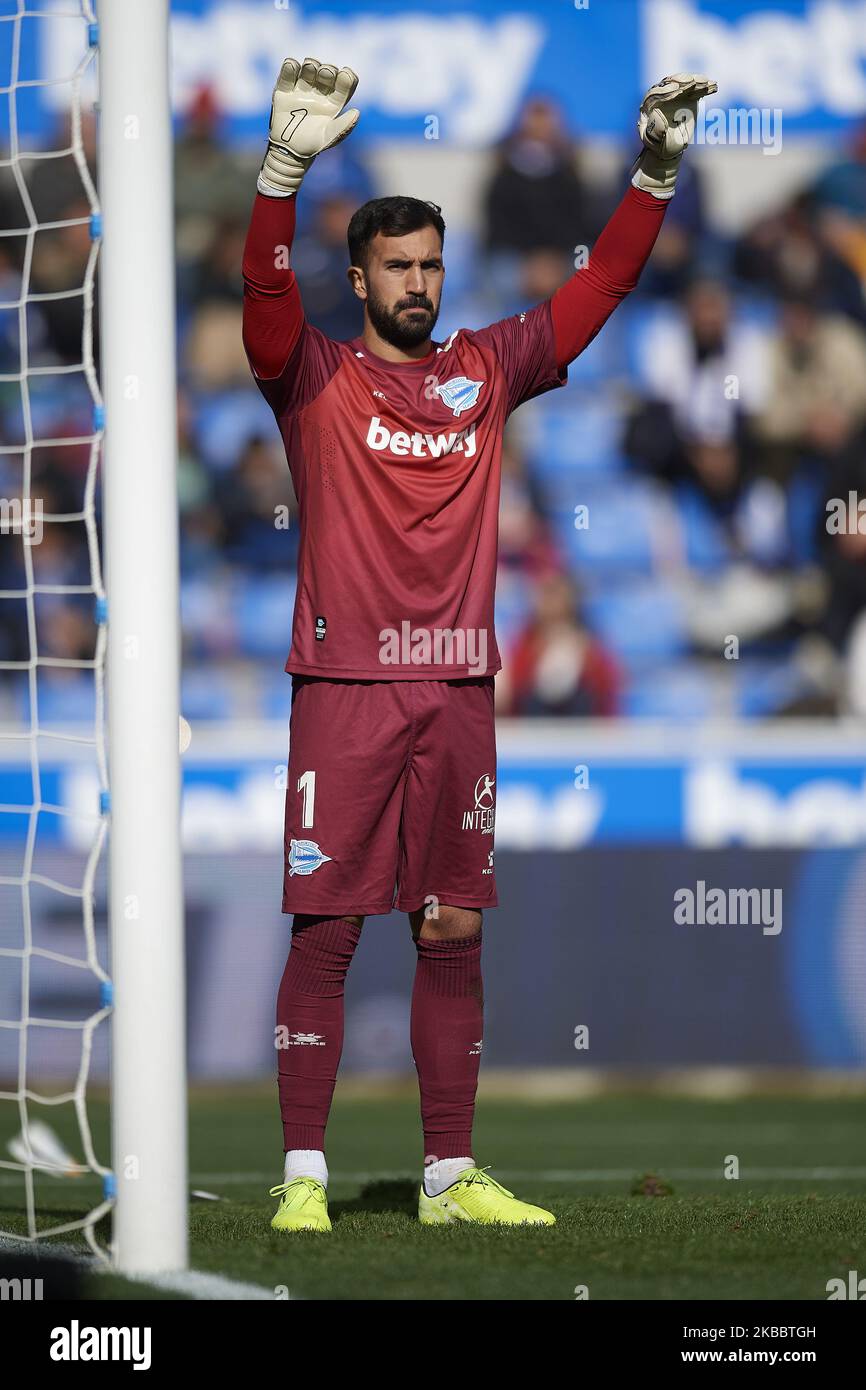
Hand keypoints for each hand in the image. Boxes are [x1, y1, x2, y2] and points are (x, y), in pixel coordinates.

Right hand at [258, 56, 359, 196]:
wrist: (289, 151)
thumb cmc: (313, 144)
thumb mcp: (330, 137)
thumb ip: (344, 126)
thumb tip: (357, 112)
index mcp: (334, 102)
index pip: (345, 84)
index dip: (347, 77)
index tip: (346, 75)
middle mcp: (320, 93)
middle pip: (327, 72)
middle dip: (328, 70)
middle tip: (325, 73)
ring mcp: (302, 90)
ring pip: (309, 67)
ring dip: (311, 64)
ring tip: (310, 68)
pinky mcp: (285, 90)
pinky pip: (288, 72)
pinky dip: (290, 66)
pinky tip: (293, 66)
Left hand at [633, 73, 717, 198]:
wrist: (668, 146)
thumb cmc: (658, 145)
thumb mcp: (655, 141)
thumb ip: (656, 129)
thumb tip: (658, 113)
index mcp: (649, 104)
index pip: (657, 93)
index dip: (667, 90)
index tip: (678, 89)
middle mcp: (662, 95)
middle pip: (672, 84)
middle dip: (683, 82)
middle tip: (692, 81)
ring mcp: (676, 93)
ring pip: (686, 84)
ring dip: (697, 82)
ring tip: (707, 82)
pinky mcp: (688, 96)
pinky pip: (697, 90)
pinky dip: (705, 88)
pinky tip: (714, 86)